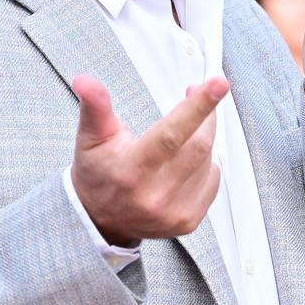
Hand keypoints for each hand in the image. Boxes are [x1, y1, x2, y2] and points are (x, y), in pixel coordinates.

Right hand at [70, 75, 227, 246]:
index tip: (217, 85)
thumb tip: (86, 82)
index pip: (171, 134)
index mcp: (131, 170)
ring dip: (203, 139)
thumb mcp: (90, 138)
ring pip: (209, 161)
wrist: (99, 219)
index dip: (197, 107)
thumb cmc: (98, 175)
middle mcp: (154, 195)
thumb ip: (95, 106)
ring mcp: (174, 212)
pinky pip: (213, 180)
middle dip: (205, 116)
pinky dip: (206, 163)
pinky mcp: (189, 222)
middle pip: (198, 145)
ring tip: (184, 134)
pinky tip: (185, 161)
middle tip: (198, 97)